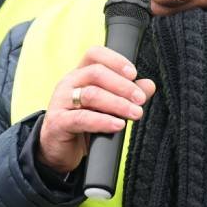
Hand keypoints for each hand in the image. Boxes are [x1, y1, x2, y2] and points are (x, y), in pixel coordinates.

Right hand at [37, 46, 155, 174]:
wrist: (58, 151)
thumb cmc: (83, 125)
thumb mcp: (106, 108)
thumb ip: (126, 95)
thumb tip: (149, 85)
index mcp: (79, 75)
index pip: (94, 54)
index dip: (115, 60)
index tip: (134, 73)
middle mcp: (68, 84)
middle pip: (95, 73)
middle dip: (122, 85)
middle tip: (140, 99)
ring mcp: (60, 102)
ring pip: (91, 94)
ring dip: (117, 103)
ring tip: (135, 113)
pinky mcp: (58, 122)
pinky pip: (82, 118)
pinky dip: (103, 121)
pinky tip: (118, 124)